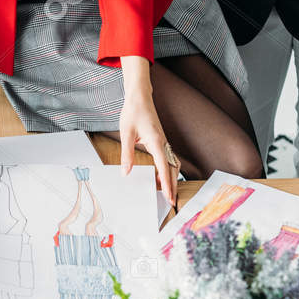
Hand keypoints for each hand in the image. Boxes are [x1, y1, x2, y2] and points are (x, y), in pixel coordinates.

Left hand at [118, 85, 178, 207]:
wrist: (140, 97)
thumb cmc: (133, 112)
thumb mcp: (126, 134)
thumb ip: (127, 154)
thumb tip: (126, 172)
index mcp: (156, 142)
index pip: (164, 168)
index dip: (166, 184)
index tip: (169, 197)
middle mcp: (163, 143)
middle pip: (172, 169)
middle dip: (173, 186)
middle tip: (172, 201)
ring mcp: (163, 142)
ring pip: (172, 164)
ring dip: (171, 178)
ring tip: (166, 192)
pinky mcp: (161, 141)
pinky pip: (168, 159)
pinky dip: (167, 170)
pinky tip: (160, 176)